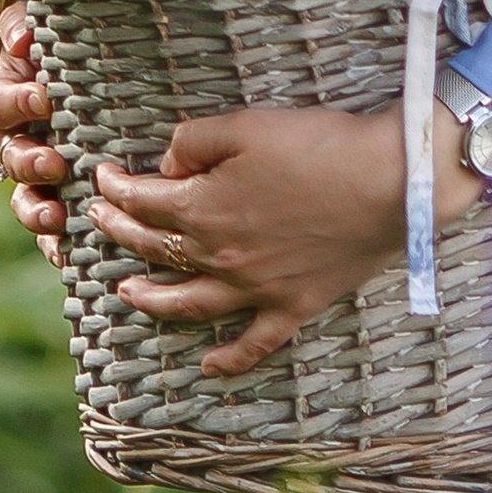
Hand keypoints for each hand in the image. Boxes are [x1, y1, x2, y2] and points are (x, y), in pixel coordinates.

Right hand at [0, 0, 72, 254]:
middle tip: (54, 163)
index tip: (42, 96)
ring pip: (25, 199)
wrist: (75, 66)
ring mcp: (35, 175)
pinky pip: (51, 228)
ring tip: (56, 217)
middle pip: (10, 160)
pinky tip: (70, 255)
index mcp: (6, 101)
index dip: (16, 103)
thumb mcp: (37, 28)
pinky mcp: (59, 197)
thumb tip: (23, 39)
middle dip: (30, 163)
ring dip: (37, 211)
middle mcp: (14, 142)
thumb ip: (24, 28)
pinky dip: (56, 244)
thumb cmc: (55, 45)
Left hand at [93, 101, 484, 378]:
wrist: (390, 181)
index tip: (102, 177)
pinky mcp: (294, 304)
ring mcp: (256, 288)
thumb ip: (193, 143)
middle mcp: (220, 256)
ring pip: (188, 304)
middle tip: (101, 219)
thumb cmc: (319, 145)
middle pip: (156, 248)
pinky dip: (230, 359)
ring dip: (151, 300)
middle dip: (120, 231)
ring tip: (125, 293)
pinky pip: (255, 343)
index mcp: (203, 209)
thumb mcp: (246, 125)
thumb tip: (168, 167)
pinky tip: (210, 367)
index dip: (116, 188)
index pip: (142, 201)